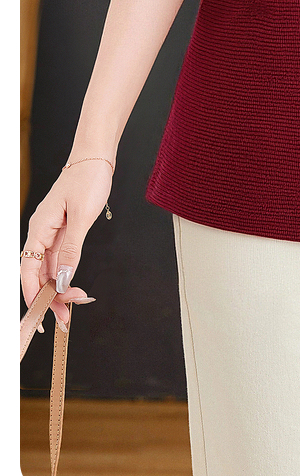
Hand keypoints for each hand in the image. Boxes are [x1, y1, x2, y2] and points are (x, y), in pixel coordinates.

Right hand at [20, 161, 110, 329]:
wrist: (95, 157)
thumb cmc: (88, 179)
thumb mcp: (83, 216)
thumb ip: (72, 249)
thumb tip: (63, 280)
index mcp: (39, 227)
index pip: (28, 270)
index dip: (32, 295)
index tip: (41, 317)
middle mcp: (41, 231)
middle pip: (37, 272)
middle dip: (48, 297)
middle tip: (66, 318)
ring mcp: (51, 231)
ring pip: (49, 268)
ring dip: (59, 288)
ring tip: (74, 306)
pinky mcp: (63, 230)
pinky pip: (58, 258)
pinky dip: (65, 274)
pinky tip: (72, 286)